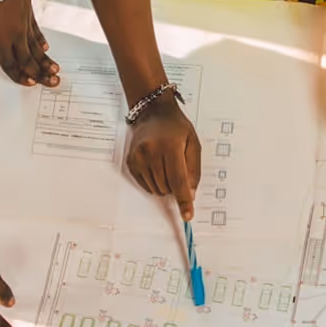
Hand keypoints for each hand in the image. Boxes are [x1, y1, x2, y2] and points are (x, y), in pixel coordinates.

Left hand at [0, 0, 58, 86]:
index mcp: (0, 41)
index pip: (11, 64)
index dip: (20, 75)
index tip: (29, 83)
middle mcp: (15, 34)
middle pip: (28, 58)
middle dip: (40, 72)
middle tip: (53, 82)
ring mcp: (24, 21)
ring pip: (36, 45)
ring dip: (45, 59)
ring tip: (55, 69)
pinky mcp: (27, 9)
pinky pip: (36, 29)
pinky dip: (41, 39)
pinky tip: (45, 46)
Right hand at [126, 94, 200, 221]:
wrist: (154, 112)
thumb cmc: (175, 126)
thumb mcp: (193, 143)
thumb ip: (193, 170)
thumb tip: (190, 194)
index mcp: (170, 146)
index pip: (178, 180)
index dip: (184, 200)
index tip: (187, 214)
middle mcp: (152, 151)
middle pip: (167, 187)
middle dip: (176, 186)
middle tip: (178, 168)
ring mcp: (139, 157)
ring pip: (156, 189)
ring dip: (165, 185)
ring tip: (167, 164)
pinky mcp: (131, 162)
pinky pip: (145, 185)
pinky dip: (154, 182)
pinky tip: (157, 165)